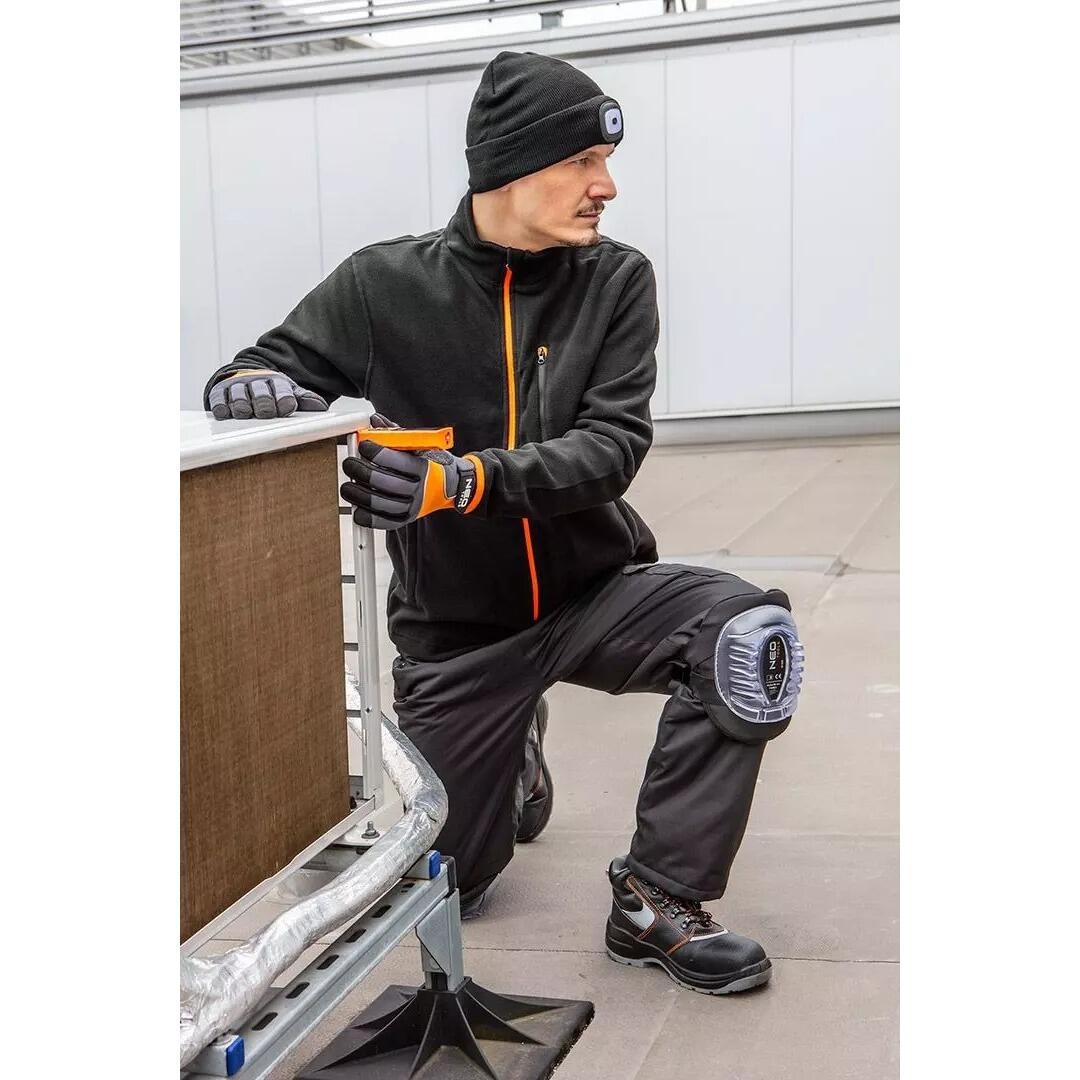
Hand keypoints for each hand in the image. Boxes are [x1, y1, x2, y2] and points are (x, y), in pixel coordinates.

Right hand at [208, 369, 327, 420]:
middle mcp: (256, 382)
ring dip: (243, 406)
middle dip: (264, 404)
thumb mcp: (289, 392)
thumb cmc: (270, 389)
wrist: (244, 374)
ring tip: (246, 413)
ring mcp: (237, 386)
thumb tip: (321, 407)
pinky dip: (222, 406)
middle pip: (261, 394)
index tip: (286, 407)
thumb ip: (304, 399)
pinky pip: (219, 399)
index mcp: (276, 382)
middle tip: (266, 413)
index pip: (282, 390)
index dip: (284, 399)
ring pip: (239, 396)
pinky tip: (226, 413)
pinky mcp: (220, 392)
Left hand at [340, 415, 481, 528]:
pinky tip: (357, 508)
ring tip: (347, 486)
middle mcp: (420, 490)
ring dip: (358, 494)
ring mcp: (413, 507)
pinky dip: (367, 517)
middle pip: (384, 482)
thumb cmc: (433, 464)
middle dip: (360, 471)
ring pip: (380, 503)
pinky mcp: (407, 519)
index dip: (375, 452)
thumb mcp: (420, 445)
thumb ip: (396, 434)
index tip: (364, 446)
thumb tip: (374, 421)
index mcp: (424, 468)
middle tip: (349, 463)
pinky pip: (384, 522)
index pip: (396, 461)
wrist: (453, 487)